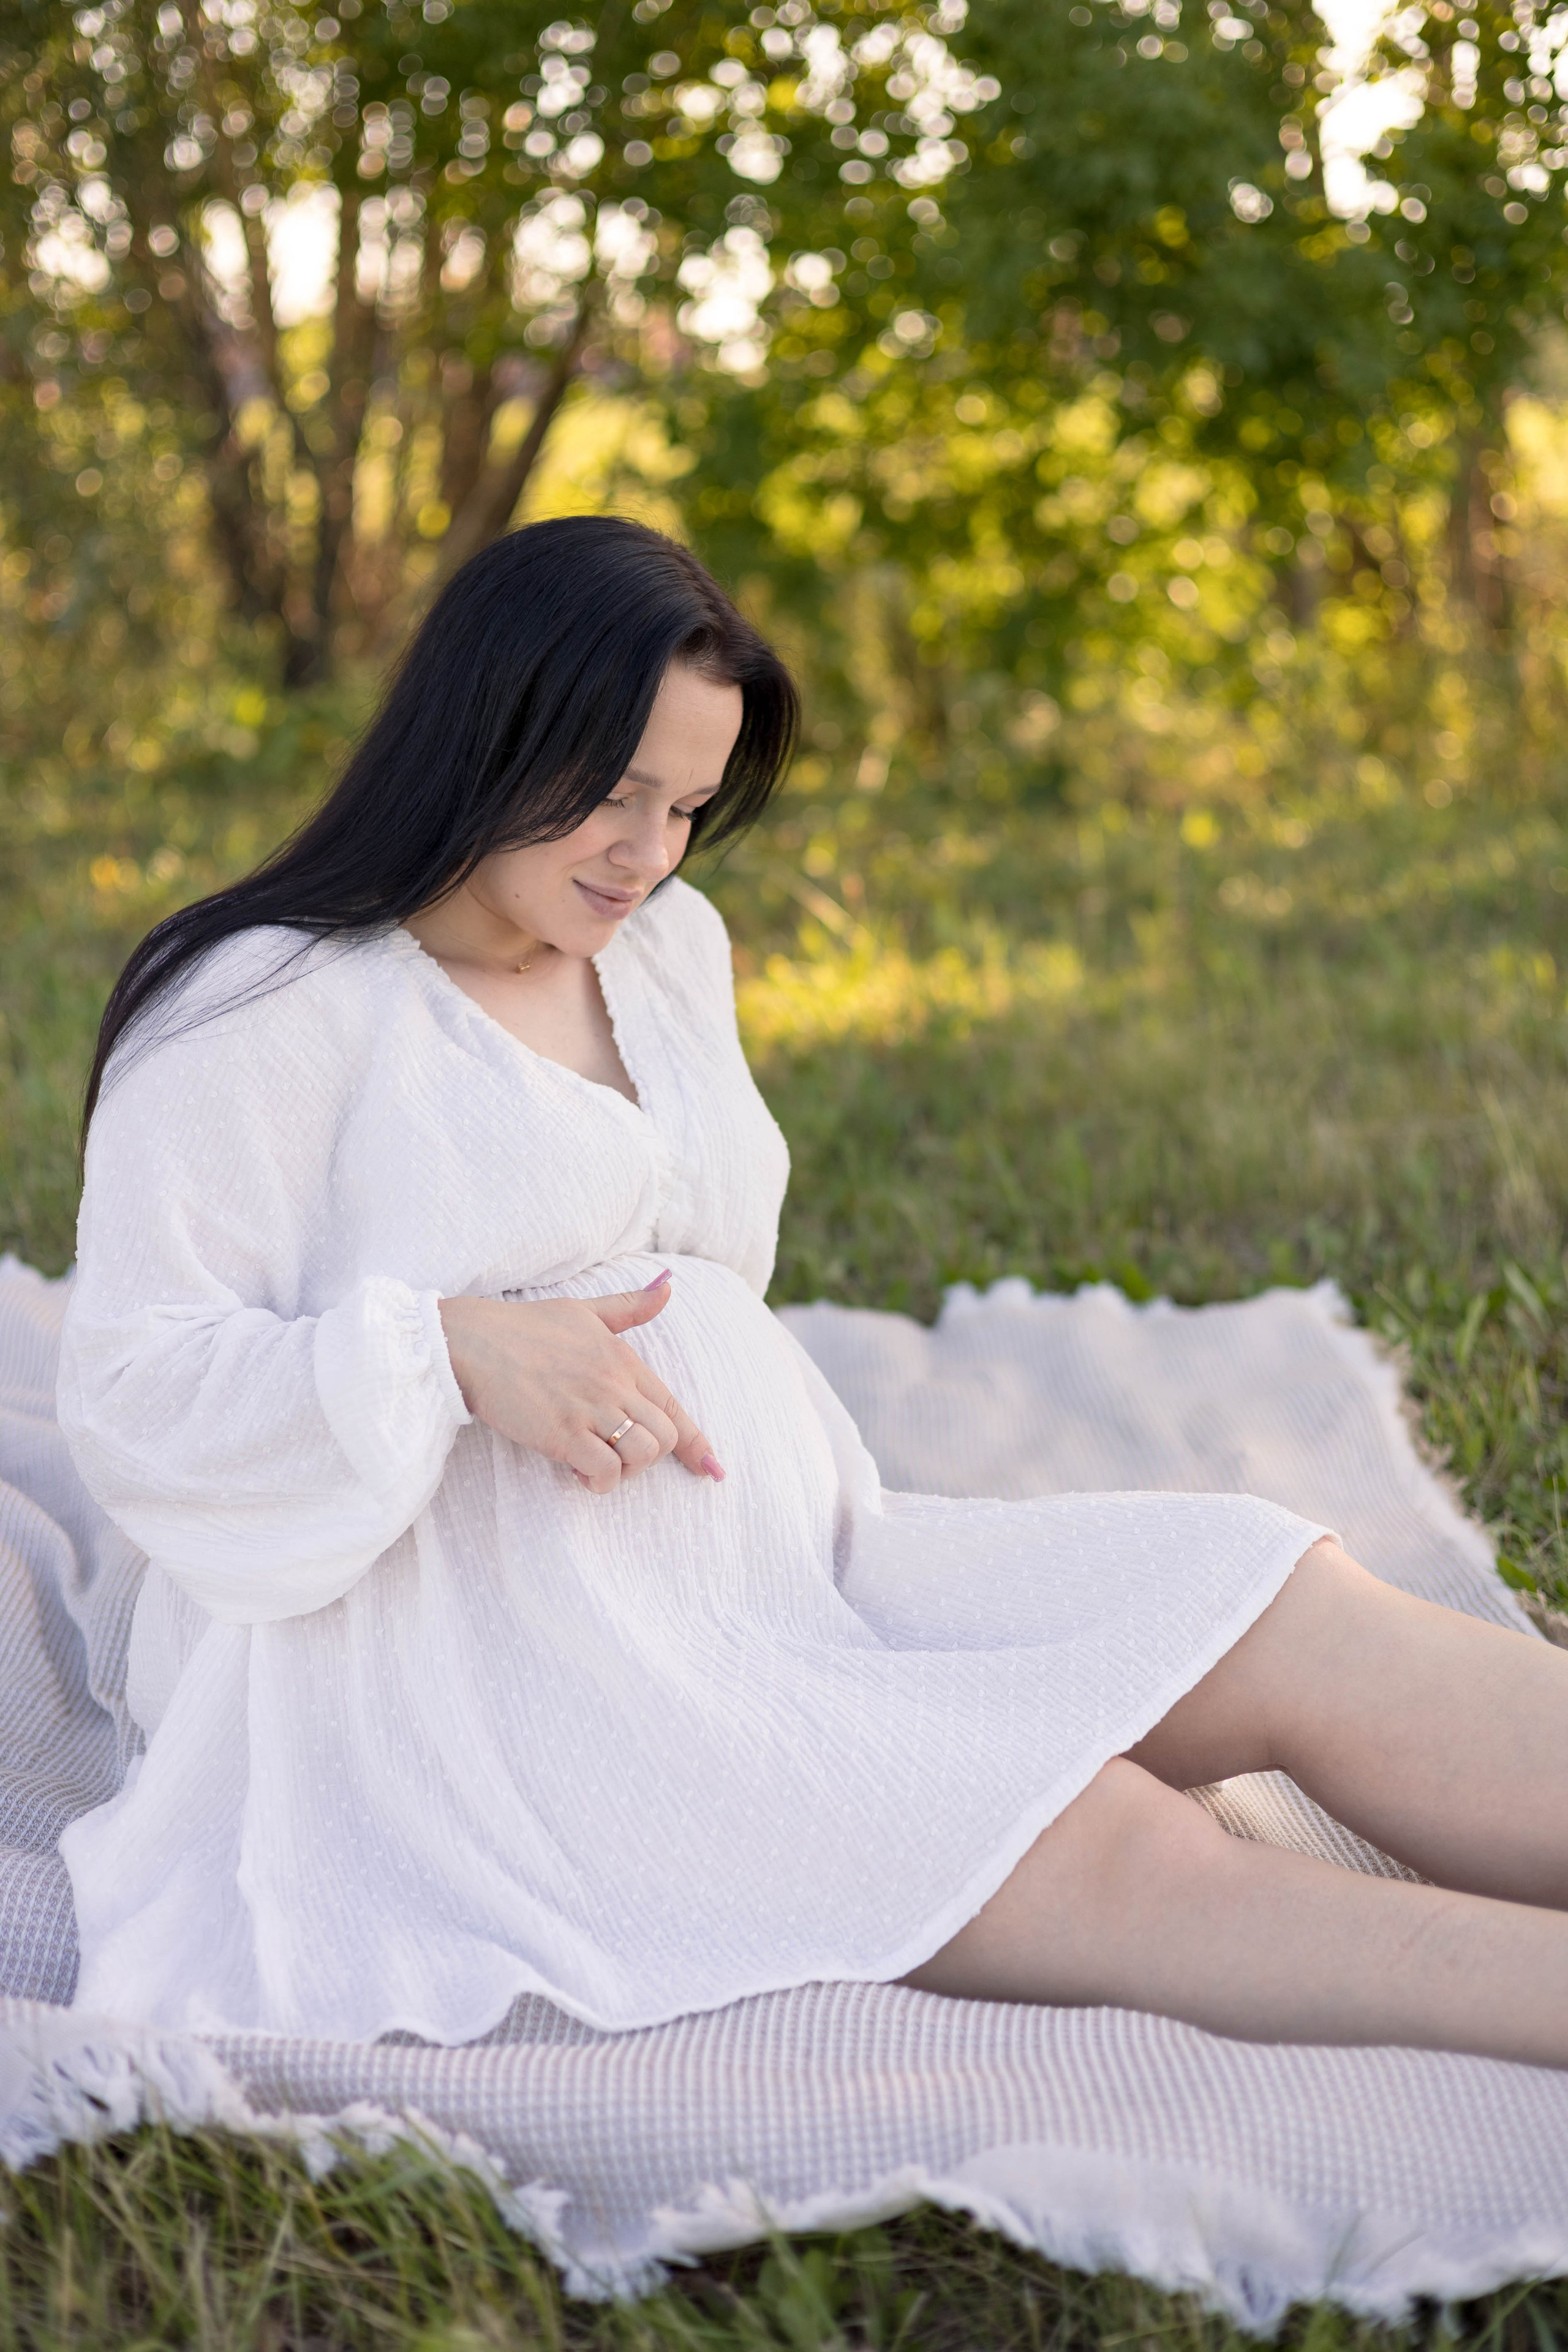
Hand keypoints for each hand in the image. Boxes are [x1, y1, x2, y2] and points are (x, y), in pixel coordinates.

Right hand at [437, 1275, 724, 1494]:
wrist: (473, 1341)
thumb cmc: (525, 1327)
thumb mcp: (584, 1311)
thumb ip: (628, 1307)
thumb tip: (669, 1288)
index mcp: (622, 1359)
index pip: (673, 1406)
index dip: (695, 1442)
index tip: (710, 1468)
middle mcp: (613, 1384)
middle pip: (664, 1436)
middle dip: (649, 1457)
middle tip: (617, 1456)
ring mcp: (589, 1408)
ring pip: (641, 1454)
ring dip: (624, 1471)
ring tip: (596, 1465)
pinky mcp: (561, 1433)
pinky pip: (603, 1470)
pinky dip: (598, 1482)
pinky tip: (578, 1474)